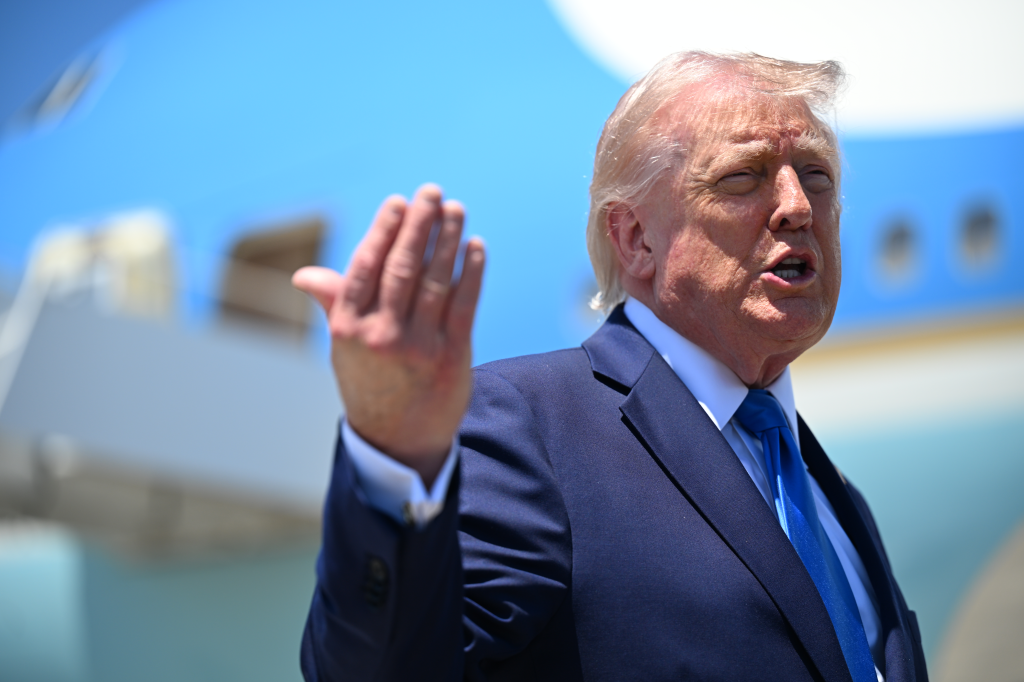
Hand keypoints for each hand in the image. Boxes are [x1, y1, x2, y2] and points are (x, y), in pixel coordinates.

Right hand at [293, 184, 484, 485]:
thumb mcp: (343, 348)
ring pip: (435, 280)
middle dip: (419, 224)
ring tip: (455, 209)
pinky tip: (475, 247)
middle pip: (403, 267)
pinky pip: (464, 305)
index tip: (398, 202)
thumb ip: (334, 305)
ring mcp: (418, 346)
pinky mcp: (451, 356)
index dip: (383, 231)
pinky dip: (471, 273)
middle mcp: (381, 334)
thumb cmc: (369, 384)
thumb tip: (303, 275)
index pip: (366, 267)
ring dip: (448, 239)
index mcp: (348, 327)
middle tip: (431, 192)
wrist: (398, 441)